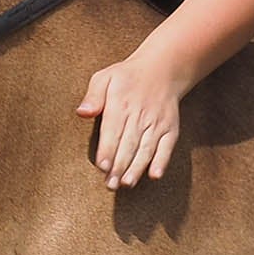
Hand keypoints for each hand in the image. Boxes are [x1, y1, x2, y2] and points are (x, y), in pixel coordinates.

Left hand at [77, 40, 185, 189]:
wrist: (162, 70)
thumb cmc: (126, 78)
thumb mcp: (105, 77)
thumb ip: (93, 95)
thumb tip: (83, 112)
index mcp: (121, 103)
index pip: (113, 131)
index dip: (108, 150)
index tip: (102, 167)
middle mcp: (140, 115)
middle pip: (129, 144)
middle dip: (119, 166)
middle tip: (110, 184)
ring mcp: (157, 123)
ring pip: (146, 149)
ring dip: (137, 168)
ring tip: (127, 183)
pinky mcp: (170, 129)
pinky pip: (167, 147)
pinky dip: (162, 161)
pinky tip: (154, 175)